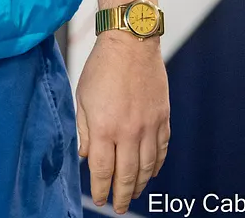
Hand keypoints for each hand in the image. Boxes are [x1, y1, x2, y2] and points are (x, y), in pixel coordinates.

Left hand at [76, 32, 169, 213]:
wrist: (131, 43)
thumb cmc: (102, 67)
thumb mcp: (82, 98)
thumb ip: (83, 130)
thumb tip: (85, 156)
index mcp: (104, 128)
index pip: (102, 170)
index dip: (101, 189)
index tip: (100, 199)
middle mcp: (129, 132)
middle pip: (127, 174)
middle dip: (122, 195)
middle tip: (119, 207)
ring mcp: (149, 126)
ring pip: (147, 166)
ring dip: (141, 184)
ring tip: (135, 194)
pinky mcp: (163, 118)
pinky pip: (162, 149)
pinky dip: (157, 165)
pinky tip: (152, 172)